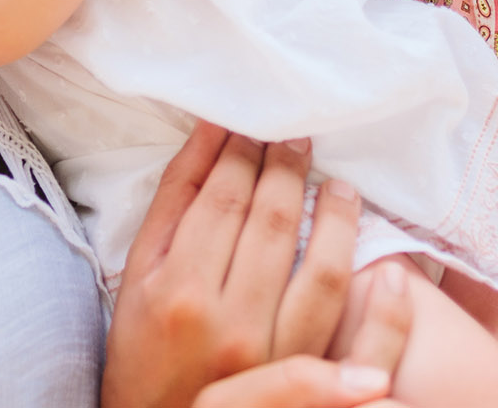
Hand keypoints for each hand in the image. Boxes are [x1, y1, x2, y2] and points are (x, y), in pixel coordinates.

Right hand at [102, 124, 403, 407]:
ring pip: (317, 266)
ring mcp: (269, 352)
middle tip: (297, 136)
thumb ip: (175, 199)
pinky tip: (359, 235)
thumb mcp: (138, 271)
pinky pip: (339, 314)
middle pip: (269, 223)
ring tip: (332, 179)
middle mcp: (226, 321)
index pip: (223, 199)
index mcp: (177, 289)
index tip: (255, 124)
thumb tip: (211, 129)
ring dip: (332, 212)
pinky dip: (357, 270)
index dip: (243, 152)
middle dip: (286, 168)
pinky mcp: (299, 374)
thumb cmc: (141, 344)